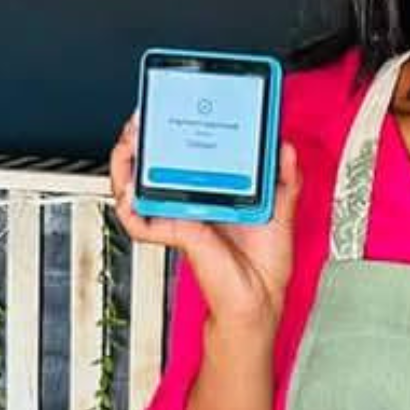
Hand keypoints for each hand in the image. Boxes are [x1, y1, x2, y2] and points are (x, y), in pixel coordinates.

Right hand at [108, 113, 299, 332]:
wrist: (259, 298)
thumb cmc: (264, 263)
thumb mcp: (282, 210)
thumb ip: (284, 177)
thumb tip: (283, 146)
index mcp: (213, 194)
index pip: (182, 160)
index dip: (169, 136)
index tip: (169, 111)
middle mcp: (191, 205)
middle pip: (150, 170)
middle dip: (139, 142)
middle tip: (140, 121)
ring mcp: (180, 220)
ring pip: (135, 191)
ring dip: (125, 166)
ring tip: (127, 146)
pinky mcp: (177, 236)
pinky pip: (141, 223)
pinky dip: (129, 208)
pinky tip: (130, 191)